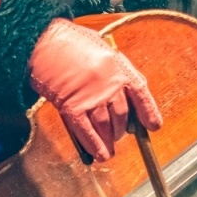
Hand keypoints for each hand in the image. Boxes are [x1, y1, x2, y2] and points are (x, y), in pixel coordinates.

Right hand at [28, 19, 162, 161]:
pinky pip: (87, 132)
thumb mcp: (100, 48)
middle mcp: (109, 84)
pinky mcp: (72, 108)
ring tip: (109, 147)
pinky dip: (94, 145)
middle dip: (121, 129)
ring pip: (106, 127)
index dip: (149, 113)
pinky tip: (99, 155)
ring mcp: (91, 97)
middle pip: (122, 116)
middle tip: (118, 134)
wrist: (44, 42)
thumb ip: (112, 68)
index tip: (153, 126)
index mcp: (119, 67)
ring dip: (108, 140)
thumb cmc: (70, 41)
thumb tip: (121, 90)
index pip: (141, 95)